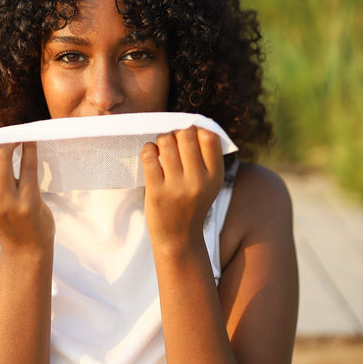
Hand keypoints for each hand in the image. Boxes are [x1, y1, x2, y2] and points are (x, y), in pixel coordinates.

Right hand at [0, 142, 54, 249]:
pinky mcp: (28, 201)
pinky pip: (28, 165)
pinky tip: (30, 142)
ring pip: (3, 154)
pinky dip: (30, 148)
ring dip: (12, 139)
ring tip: (18, 138)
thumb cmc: (5, 217)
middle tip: (5, 134)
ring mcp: (6, 201)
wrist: (26, 247)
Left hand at [141, 126, 223, 254]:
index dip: (196, 128)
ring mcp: (177, 187)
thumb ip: (205, 158)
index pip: (209, 137)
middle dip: (176, 131)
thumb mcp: (208, 184)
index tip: (188, 132)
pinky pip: (149, 156)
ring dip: (161, 139)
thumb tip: (192, 124)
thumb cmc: (192, 205)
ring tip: (161, 147)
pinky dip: (148, 149)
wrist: (179, 239)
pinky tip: (151, 154)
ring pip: (166, 142)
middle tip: (172, 138)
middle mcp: (198, 180)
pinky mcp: (156, 191)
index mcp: (215, 176)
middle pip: (185, 135)